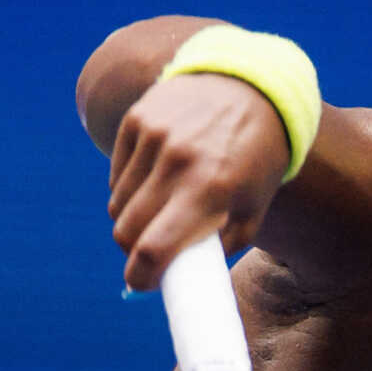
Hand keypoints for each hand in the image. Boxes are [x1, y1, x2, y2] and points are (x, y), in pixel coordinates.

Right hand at [110, 71, 293, 291]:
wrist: (250, 87)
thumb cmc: (255, 160)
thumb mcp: (254, 209)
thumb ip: (219, 246)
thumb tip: (179, 277)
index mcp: (211, 190)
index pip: (154, 248)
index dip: (140, 276)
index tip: (142, 283)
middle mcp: (177, 161)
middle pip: (126, 229)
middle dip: (134, 251)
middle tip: (151, 253)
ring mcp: (153, 136)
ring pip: (117, 204)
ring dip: (131, 219)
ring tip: (159, 212)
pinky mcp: (137, 119)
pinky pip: (116, 175)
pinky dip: (128, 189)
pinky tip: (155, 181)